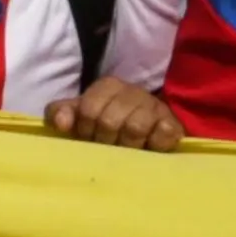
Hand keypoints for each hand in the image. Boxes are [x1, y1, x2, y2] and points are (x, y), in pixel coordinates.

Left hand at [42, 75, 182, 150]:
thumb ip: (61, 113)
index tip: (89, 138)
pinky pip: (162, 135)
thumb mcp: (81, 115)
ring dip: (127, 146)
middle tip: (108, 147)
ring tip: (127, 150)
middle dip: (105, 140)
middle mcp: (132, 91)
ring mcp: (155, 107)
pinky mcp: (174, 125)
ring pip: (134, 128)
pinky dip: (154, 146)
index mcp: (108, 86)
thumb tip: (61, 124)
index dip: (85, 130)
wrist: (150, 130)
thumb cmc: (110, 122)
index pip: (88, 110)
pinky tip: (149, 148)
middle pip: (109, 121)